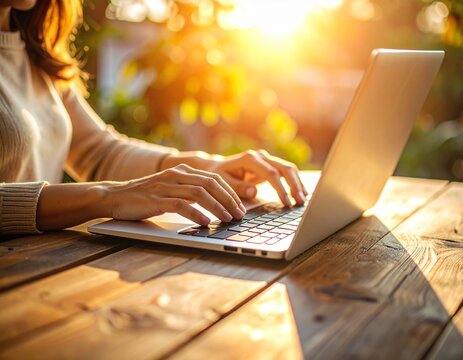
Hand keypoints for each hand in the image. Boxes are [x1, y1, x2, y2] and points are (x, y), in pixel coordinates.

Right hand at [103, 164, 245, 225]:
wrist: (114, 196)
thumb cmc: (145, 196)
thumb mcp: (170, 189)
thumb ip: (189, 192)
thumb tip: (213, 205)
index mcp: (182, 171)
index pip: (214, 179)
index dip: (230, 193)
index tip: (240, 207)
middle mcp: (176, 175)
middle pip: (211, 184)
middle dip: (229, 200)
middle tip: (240, 215)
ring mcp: (166, 186)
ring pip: (199, 193)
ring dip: (217, 207)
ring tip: (228, 219)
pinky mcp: (156, 199)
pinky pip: (181, 205)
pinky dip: (196, 214)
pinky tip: (206, 223)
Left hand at [203, 150, 307, 205]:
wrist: (216, 167)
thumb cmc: (219, 175)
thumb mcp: (224, 182)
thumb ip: (238, 187)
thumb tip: (254, 192)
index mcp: (250, 159)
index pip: (271, 173)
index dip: (280, 188)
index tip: (286, 202)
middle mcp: (260, 156)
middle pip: (284, 168)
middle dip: (294, 185)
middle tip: (300, 201)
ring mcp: (266, 160)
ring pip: (288, 168)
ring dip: (298, 183)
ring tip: (303, 199)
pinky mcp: (270, 166)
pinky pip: (286, 172)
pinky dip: (295, 182)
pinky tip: (301, 193)